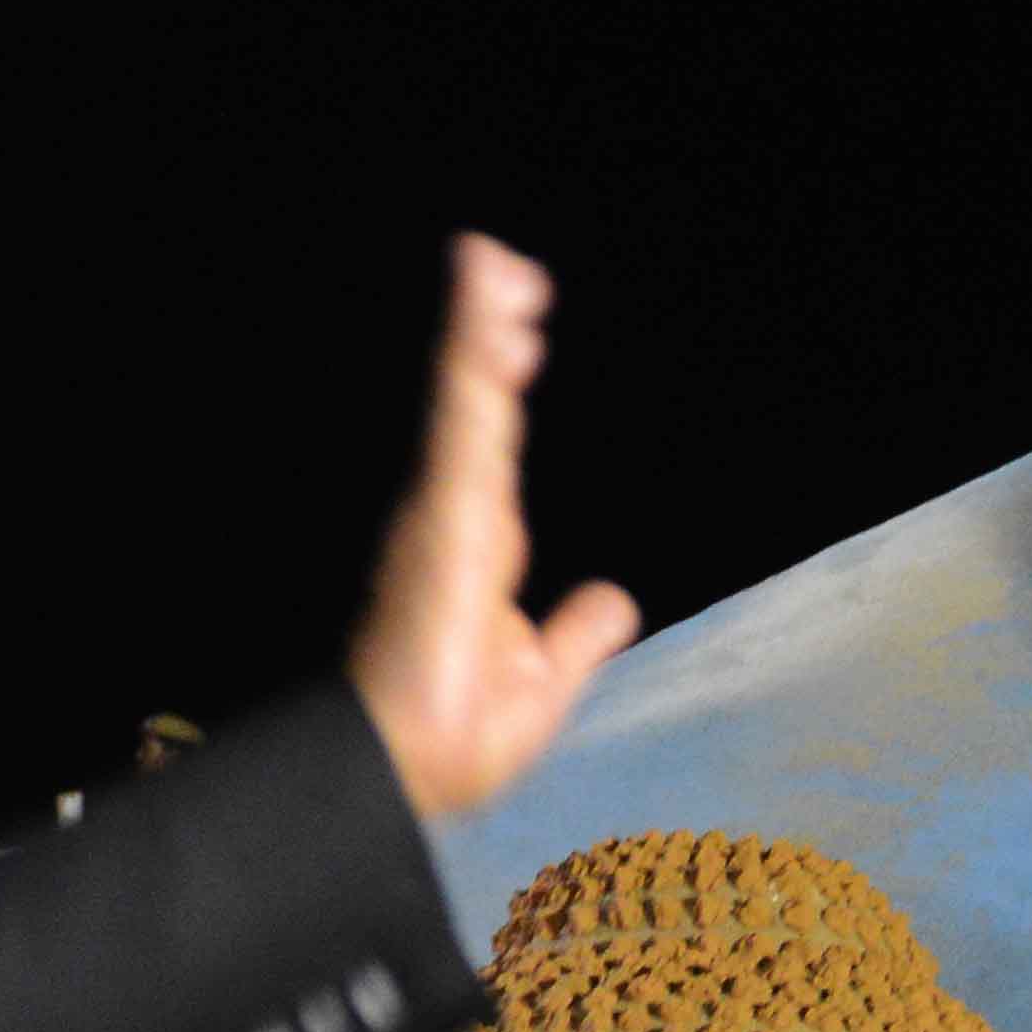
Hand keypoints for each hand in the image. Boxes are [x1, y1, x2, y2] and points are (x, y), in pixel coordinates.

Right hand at [348, 237, 645, 823]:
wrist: (417, 769)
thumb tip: (614, 598)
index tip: (525, 331)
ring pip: (468, 401)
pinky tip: (488, 317)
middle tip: (509, 269)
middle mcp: (455, 518)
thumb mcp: (544, 680)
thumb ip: (577, 634)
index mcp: (479, 546)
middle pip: (478, 407)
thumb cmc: (456, 739)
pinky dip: (476, 369)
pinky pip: (468, 428)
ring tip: (492, 262)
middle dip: (489, 333)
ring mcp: (445, 513)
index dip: (505, 385)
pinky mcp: (444, 518)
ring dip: (479, 327)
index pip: (495, 445)